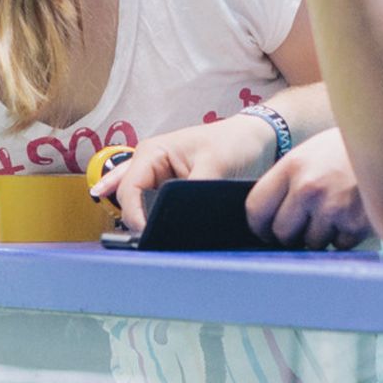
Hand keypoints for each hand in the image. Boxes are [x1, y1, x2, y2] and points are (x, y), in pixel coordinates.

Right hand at [92, 114, 278, 230]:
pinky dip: (139, 215)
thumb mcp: (216, 165)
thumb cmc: (235, 141)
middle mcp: (149, 164)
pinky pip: (145, 203)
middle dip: (138, 221)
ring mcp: (157, 177)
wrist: (255, 140)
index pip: (129, 190)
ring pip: (135, 204)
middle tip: (153, 241)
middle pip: (128, 200)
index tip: (149, 235)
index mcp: (152, 152)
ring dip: (139, 219)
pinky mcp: (168, 189)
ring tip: (145, 239)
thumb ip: (194, 191)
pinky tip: (128, 226)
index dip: (135, 215)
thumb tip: (180, 219)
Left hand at [244, 130, 373, 249]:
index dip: (259, 225)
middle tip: (303, 226)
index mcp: (292, 166)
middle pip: (281, 232)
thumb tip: (268, 220)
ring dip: (321, 235)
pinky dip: (344, 236)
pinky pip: (339, 244)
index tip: (266, 230)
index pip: (256, 208)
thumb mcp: (309, 155)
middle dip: (291, 235)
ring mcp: (332, 207)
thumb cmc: (346, 151)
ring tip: (335, 212)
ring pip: (311, 242)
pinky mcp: (356, 223)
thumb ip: (288, 183)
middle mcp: (308, 187)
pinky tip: (352, 215)